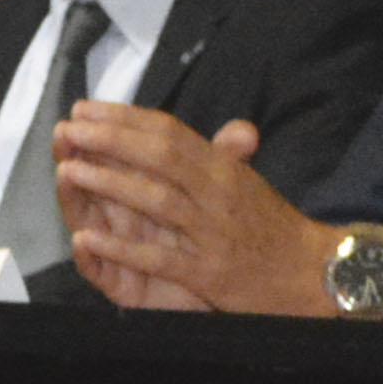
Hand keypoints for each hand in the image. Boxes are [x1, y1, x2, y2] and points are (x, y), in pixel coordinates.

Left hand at [52, 109, 336, 316]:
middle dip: (110, 139)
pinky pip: (158, 258)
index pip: (169, 132)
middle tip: (69, 128)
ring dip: (109, 183)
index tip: (86, 108)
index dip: (125, 118)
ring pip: (156, 200)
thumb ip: (219, 152)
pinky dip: (121, 249)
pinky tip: (88, 239)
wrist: (314, 274)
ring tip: (68, 169)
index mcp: (222, 167)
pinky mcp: (208, 272)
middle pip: (159, 156)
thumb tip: (200, 125)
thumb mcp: (246, 180)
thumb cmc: (272, 226)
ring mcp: (212, 232)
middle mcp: (218, 193)